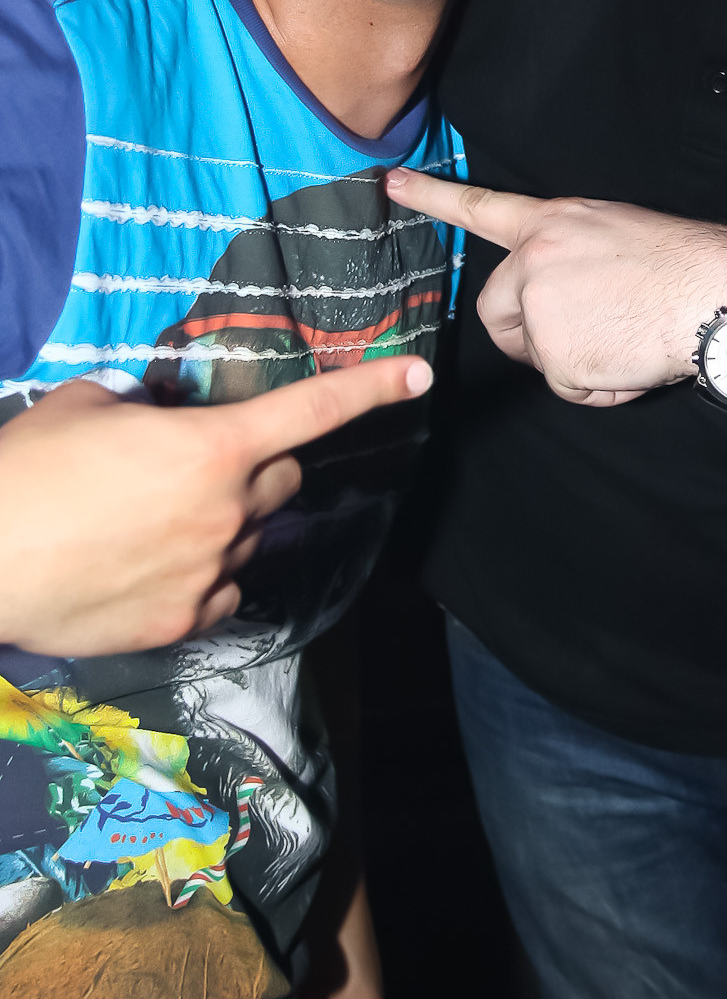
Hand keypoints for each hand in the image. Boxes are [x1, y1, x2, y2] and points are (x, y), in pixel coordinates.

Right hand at [0, 357, 431, 655]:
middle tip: (198, 463)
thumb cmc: (24, 473)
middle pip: (283, 477)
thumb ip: (142, 404)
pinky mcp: (183, 622)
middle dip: (256, 464)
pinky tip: (150, 564)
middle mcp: (227, 511)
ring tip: (149, 519)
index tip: (416, 376)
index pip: (314, 410)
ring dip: (224, 521)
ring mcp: (210, 573)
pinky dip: (204, 574)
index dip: (371, 387)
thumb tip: (158, 414)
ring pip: (251, 536)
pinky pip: (223, 589)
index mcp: (213, 447)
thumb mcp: (86, 405)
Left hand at [386, 170, 726, 405]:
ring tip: (623, 338)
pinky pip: (566, 386)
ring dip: (571, 360)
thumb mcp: (615, 229)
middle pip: (495, 311)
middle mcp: (536, 261)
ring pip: (536, 353)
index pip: (481, 207)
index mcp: (554, 223)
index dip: (433, 197)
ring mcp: (543, 310)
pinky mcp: (558, 357)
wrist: (716, 296)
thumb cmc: (682, 262)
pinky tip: (630, 359)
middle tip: (577, 334)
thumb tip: (566, 290)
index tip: (393, 183)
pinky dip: (597, 385)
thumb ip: (572, 251)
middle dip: (525, 332)